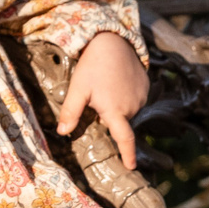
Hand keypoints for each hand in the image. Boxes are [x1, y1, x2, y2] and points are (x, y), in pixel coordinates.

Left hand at [57, 31, 150, 169]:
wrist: (113, 40)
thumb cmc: (93, 65)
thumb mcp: (78, 88)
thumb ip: (71, 111)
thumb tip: (62, 132)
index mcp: (116, 111)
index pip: (124, 139)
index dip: (128, 154)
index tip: (131, 167)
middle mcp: (132, 107)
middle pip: (120, 121)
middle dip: (109, 116)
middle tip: (96, 97)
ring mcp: (142, 96)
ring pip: (127, 109)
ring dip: (117, 105)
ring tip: (105, 86)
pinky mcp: (146, 86)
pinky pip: (135, 97)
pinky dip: (125, 94)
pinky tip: (116, 80)